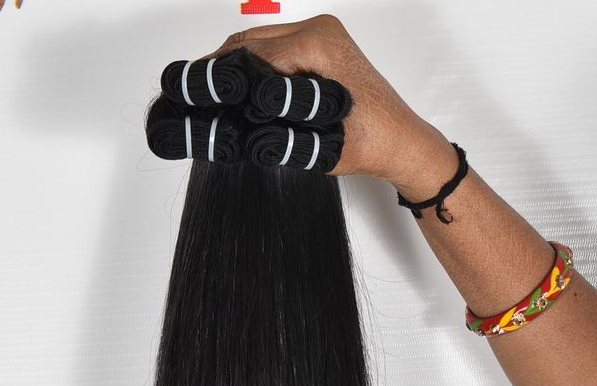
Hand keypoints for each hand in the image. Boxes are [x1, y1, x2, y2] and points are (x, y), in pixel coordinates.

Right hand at [203, 13, 455, 185]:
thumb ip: (272, 120)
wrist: (400, 143)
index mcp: (318, 45)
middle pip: (252, 41)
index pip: (252, 54)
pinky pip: (277, 49)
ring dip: (237, 66)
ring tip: (214, 94)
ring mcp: (322, 35)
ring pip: (261, 43)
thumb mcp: (313, 138)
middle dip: (222, 68)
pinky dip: (256, 66)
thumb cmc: (371, 142)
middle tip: (195, 93)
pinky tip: (241, 89)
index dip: (222, 77)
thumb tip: (232, 118)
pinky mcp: (322, 46)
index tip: (199, 95)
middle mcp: (320, 31)